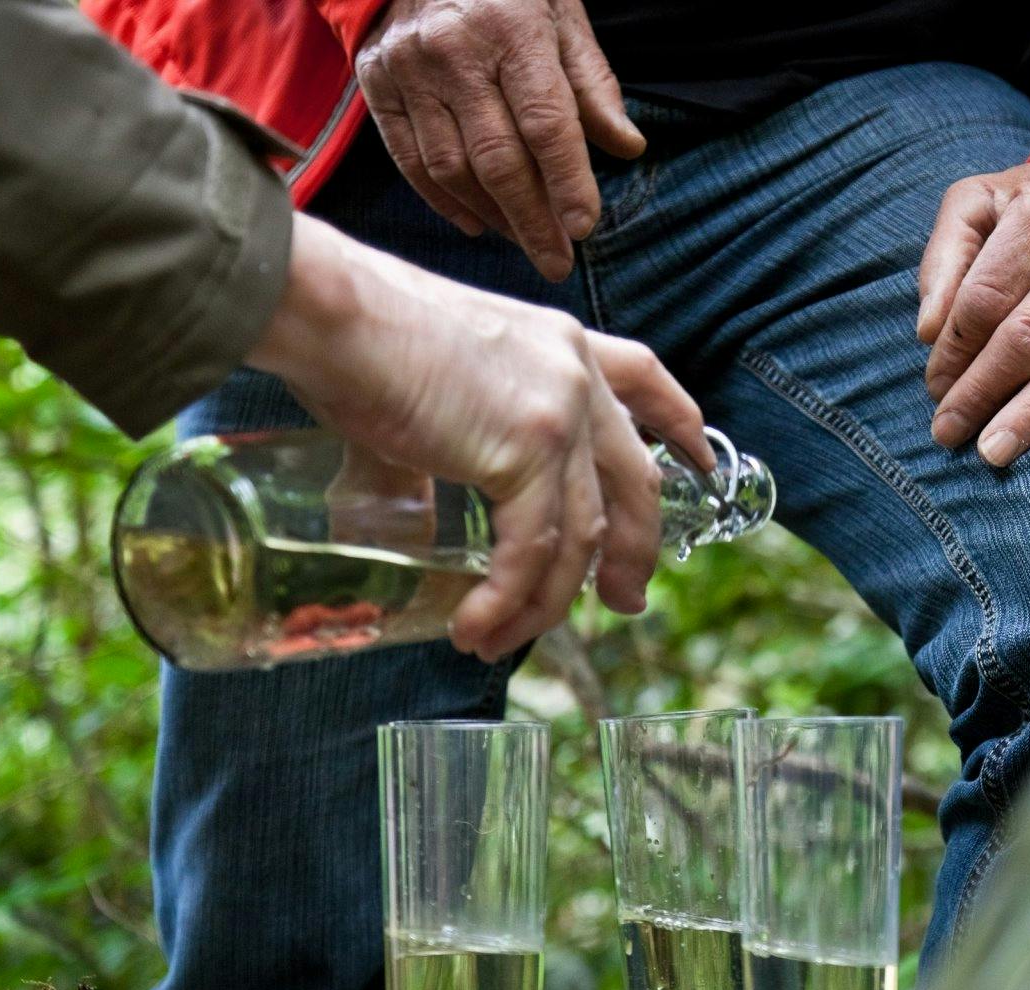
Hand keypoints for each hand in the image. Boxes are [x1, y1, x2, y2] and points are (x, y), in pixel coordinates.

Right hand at [249, 214, 711, 660]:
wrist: (325, 311)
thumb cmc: (355, 339)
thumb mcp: (435, 389)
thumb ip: (448, 456)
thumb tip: (429, 528)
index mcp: (562, 344)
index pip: (647, 378)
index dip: (679, 426)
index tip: (703, 465)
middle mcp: (577, 376)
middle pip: (634, 482)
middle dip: (634, 552)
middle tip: (623, 603)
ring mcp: (559, 415)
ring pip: (581, 535)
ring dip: (546, 601)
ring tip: (505, 640)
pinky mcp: (524, 454)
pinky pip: (533, 552)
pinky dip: (508, 601)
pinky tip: (478, 629)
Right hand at [355, 0, 641, 279]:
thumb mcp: (562, 16)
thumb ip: (593, 84)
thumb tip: (629, 148)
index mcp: (510, 29)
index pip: (546, 123)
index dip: (568, 181)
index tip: (584, 228)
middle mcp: (452, 51)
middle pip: (497, 159)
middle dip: (532, 221)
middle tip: (558, 262)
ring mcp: (407, 68)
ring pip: (451, 169)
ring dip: (493, 217)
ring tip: (526, 240)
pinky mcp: (376, 82)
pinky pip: (411, 161)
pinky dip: (445, 202)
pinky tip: (478, 224)